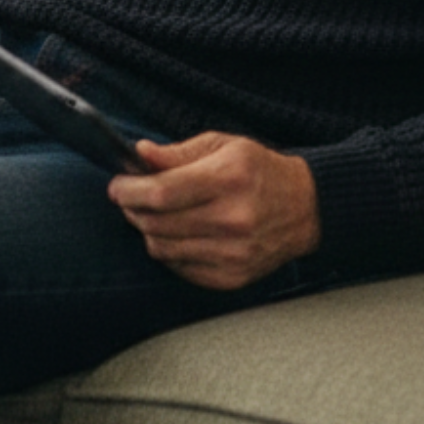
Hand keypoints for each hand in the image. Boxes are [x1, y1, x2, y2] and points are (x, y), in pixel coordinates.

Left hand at [108, 133, 320, 290]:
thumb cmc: (260, 171)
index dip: (129, 190)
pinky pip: (180, 268)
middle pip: (156, 223)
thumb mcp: (223, 146)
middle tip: (130, 198)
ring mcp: (233, 253)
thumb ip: (177, 152)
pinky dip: (170, 251)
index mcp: (229, 179)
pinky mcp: (233, 277)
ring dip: (148, 230)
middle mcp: (233, 219)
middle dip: (133, 209)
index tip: (117, 186)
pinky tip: (178, 233)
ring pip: (162, 249)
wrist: (306, 208)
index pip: (161, 192)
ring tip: (154, 214)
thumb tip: (140, 154)